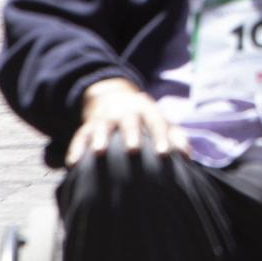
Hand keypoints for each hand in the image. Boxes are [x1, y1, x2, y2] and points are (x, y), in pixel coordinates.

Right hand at [66, 77, 188, 166]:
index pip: (157, 123)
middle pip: (130, 122)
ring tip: (99, 152)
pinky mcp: (87, 126)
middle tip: (134, 150)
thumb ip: (176, 137)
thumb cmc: (144, 118)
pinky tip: (73, 163)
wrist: (113, 96)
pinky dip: (75, 149)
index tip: (164, 154)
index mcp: (147, 111)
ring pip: (102, 127)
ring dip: (101, 138)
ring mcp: (105, 118)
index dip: (161, 137)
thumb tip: (188, 158)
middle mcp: (126, 112)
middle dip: (131, 135)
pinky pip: (79, 136)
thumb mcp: (160, 121)